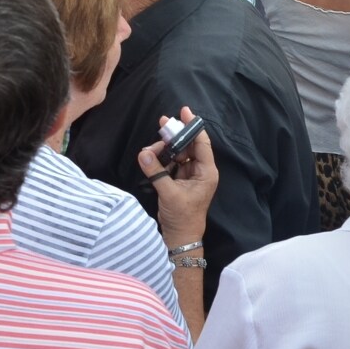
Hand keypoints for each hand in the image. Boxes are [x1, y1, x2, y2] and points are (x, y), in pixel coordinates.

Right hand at [137, 107, 216, 243]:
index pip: (202, 143)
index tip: (184, 111)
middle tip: (162, 124)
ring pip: (178, 153)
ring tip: (150, 148)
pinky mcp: (179, 179)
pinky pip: (171, 162)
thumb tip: (143, 153)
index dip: (193, 126)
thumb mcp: (169, 193)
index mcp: (206, 172)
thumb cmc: (182, 217)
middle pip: (188, 145)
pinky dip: (162, 158)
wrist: (180, 237)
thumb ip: (157, 172)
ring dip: (165, 148)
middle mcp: (200, 170)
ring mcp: (189, 174)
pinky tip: (151, 155)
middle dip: (175, 135)